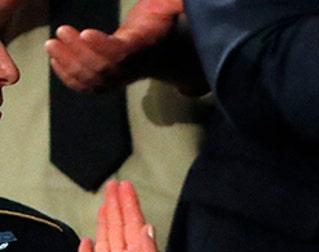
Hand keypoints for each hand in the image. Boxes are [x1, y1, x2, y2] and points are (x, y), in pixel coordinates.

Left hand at [45, 0, 192, 92]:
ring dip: (68, 63)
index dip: (103, 45)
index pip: (123, 53)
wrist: (156, 51)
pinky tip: (55, 61)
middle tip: (60, 32)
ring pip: (92, 79)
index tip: (86, 32)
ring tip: (51, 45)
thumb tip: (181, 0)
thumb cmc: (155, 25)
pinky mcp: (107, 85)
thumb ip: (170, 5)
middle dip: (78, 51)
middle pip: (103, 67)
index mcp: (143, 50)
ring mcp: (119, 80)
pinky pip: (86, 88)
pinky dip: (68, 78)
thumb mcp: (164, 12)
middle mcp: (132, 69)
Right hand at [79, 181, 163, 251]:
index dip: (129, 206)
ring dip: (105, 223)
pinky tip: (86, 242)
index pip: (133, 226)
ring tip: (104, 205)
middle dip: (117, 207)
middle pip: (118, 229)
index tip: (125, 187)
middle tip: (114, 186)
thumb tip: (149, 229)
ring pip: (105, 242)